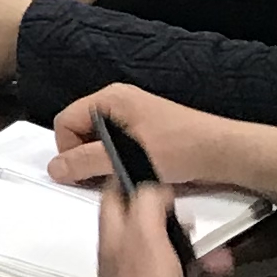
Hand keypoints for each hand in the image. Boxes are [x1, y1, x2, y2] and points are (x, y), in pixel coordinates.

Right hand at [48, 81, 276, 210]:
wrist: (222, 152)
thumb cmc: (179, 149)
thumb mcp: (127, 158)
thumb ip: (86, 163)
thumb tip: (54, 168)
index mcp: (110, 98)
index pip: (65, 121)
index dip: (68, 150)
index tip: (82, 174)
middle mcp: (117, 101)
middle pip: (80, 130)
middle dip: (85, 157)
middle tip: (102, 178)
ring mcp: (132, 114)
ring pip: (98, 140)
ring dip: (102, 161)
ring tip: (121, 176)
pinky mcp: (144, 129)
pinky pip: (115, 144)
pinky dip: (117, 160)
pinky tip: (133, 173)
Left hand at [97, 180, 234, 276]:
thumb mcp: (144, 234)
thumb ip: (147, 202)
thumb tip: (155, 186)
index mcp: (114, 242)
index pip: (113, 200)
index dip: (130, 182)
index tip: (155, 173)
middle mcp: (128, 268)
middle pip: (158, 240)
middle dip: (188, 237)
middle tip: (202, 232)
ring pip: (184, 273)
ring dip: (210, 270)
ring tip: (225, 269)